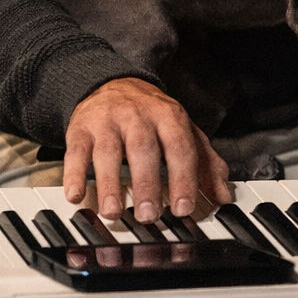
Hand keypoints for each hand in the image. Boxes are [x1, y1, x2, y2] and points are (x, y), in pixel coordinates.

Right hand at [64, 76, 231, 222]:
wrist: (112, 82)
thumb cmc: (152, 116)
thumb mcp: (184, 131)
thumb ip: (206, 163)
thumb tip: (224, 196)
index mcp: (169, 116)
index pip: (179, 147)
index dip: (183, 178)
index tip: (183, 208)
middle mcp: (138, 115)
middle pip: (143, 149)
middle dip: (146, 183)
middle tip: (148, 215)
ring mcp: (108, 120)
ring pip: (108, 151)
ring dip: (110, 183)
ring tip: (112, 211)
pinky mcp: (81, 128)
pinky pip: (76, 151)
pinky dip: (74, 174)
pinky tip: (76, 195)